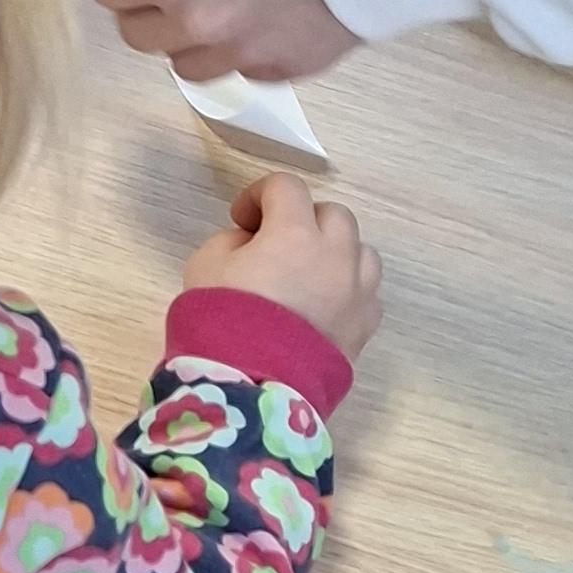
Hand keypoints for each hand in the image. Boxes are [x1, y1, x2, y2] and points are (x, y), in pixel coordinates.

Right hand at [181, 171, 382, 365]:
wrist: (250, 385)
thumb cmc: (223, 318)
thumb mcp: (206, 264)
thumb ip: (232, 241)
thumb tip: (253, 243)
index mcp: (295, 233)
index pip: (286, 188)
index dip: (259, 195)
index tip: (241, 220)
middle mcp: (336, 255)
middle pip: (332, 214)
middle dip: (303, 220)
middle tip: (276, 243)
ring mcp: (358, 292)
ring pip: (361, 251)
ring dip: (335, 252)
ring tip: (309, 273)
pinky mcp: (365, 327)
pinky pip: (367, 293)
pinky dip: (348, 289)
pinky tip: (323, 305)